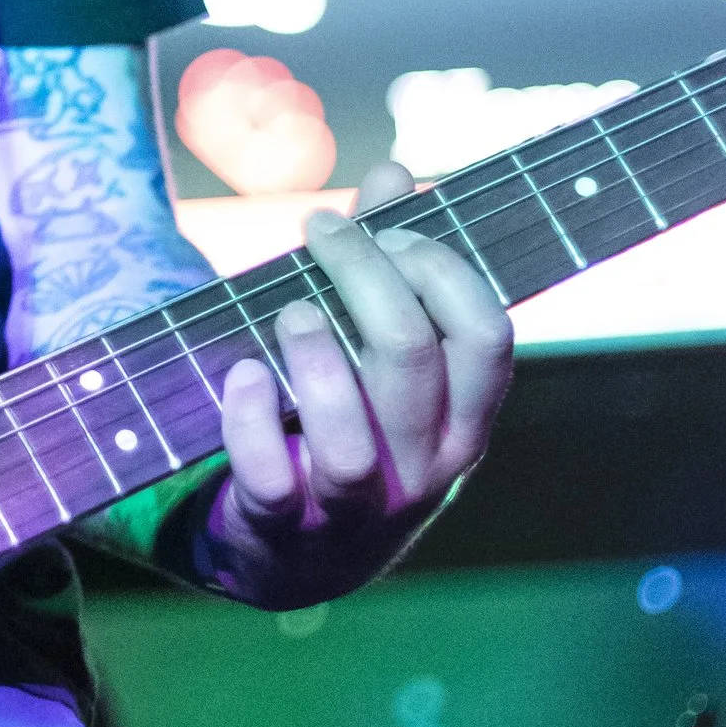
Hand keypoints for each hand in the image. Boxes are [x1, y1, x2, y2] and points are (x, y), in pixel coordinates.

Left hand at [200, 159, 510, 608]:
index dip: (437, 264)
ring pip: (349, 431)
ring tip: (289, 309)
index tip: (387, 227)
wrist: (299, 556)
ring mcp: (355, 505)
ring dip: (312, 351)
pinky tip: (239, 372)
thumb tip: (395, 169)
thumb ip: (389, 262)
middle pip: (410, 355)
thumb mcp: (381, 355)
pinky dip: (248, 416)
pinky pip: (269, 476)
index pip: (486, 333)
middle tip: (321, 232)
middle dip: (362, 273)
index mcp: (465, 419)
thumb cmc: (350, 424)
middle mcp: (424, 467)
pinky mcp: (283, 527)